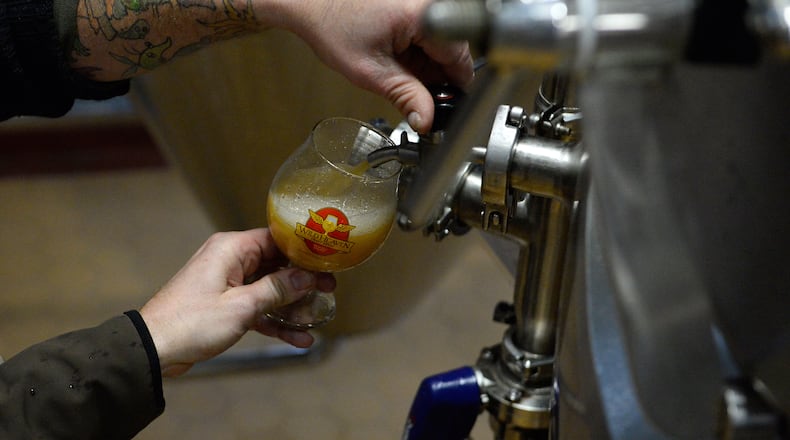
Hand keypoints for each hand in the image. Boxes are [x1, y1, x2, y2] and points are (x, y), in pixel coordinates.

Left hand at [139, 228, 335, 376]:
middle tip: (329, 291)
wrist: (154, 348)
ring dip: (291, 305)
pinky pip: (256, 307)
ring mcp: (227, 283)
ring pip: (268, 289)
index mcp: (231, 249)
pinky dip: (274, 320)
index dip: (303, 251)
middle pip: (275, 264)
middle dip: (302, 281)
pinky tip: (297, 338)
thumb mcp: (241, 306)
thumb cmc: (191, 322)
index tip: (325, 263)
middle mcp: (230, 260)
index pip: (276, 239)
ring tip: (318, 317)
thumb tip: (306, 277)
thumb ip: (276, 290)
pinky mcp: (224, 305)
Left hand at [273, 0, 473, 133]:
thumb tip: (426, 120)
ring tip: (399, 72)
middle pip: (454, 52)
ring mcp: (423, 3)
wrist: (312, 3)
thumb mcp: (371, 72)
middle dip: (438, 79)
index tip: (445, 109)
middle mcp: (429, 2)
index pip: (461, 59)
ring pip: (443, 47)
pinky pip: (430, 36)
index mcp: (424, 14)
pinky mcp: (416, 6)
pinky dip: (418, 55)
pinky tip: (398, 60)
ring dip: (427, 68)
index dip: (454, 89)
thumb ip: (405, 97)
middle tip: (416, 97)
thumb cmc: (333, 25)